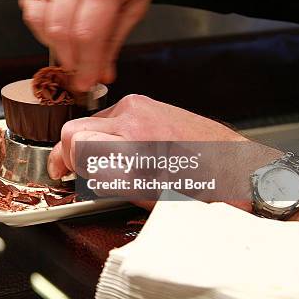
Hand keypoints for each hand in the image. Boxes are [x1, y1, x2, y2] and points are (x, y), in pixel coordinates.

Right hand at [19, 0, 212, 90]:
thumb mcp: (137, 3)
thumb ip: (115, 41)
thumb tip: (99, 74)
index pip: (87, 35)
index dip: (83, 66)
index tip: (84, 83)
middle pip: (60, 30)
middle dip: (67, 59)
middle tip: (76, 70)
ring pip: (38, 19)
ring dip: (51, 42)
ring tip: (67, 46)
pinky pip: (27, 1)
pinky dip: (38, 21)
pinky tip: (54, 24)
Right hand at [48, 94, 282, 210]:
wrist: (237, 169)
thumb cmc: (201, 188)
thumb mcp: (145, 195)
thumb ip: (103, 178)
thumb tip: (77, 170)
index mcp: (132, 142)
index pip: (72, 140)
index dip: (62, 161)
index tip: (62, 174)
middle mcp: (133, 116)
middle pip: (74, 127)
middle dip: (70, 151)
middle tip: (74, 171)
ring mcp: (140, 105)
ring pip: (90, 121)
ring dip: (89, 142)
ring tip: (105, 163)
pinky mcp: (146, 103)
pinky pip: (110, 117)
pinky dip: (106, 134)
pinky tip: (122, 151)